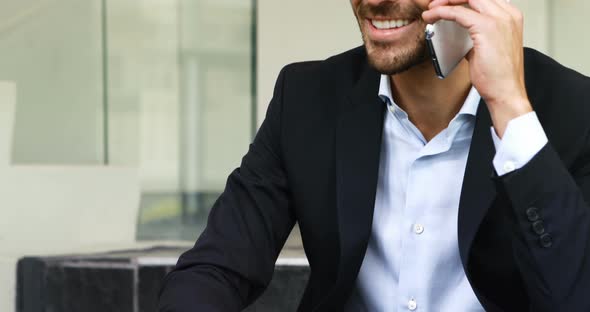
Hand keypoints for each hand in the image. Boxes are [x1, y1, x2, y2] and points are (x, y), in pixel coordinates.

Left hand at [422, 0, 532, 137]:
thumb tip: (458, 32)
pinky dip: (442, 12)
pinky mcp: (487, 28)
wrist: (506, 92)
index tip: (447, 3)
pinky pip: (458, 13)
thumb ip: (475, 35)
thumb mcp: (487, 48)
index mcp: (510, 16)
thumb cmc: (498, 75)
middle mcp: (508, 13)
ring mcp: (500, 19)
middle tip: (435, 5)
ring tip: (431, 10)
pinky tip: (431, 17)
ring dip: (445, 2)